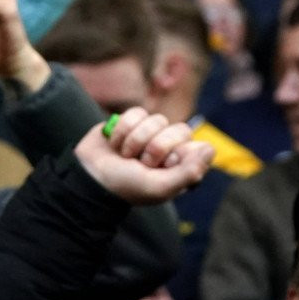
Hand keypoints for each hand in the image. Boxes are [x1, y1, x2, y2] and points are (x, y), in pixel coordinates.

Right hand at [72, 108, 213, 205]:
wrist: (89, 177)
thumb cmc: (124, 187)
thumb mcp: (159, 187)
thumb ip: (188, 172)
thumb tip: (210, 149)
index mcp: (179, 167)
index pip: (197, 147)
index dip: (180, 153)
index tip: (164, 166)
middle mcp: (168, 149)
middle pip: (179, 130)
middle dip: (156, 147)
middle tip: (141, 163)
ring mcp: (150, 133)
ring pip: (157, 119)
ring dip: (136, 139)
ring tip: (124, 155)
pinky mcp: (132, 121)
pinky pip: (137, 112)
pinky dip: (123, 129)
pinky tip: (114, 143)